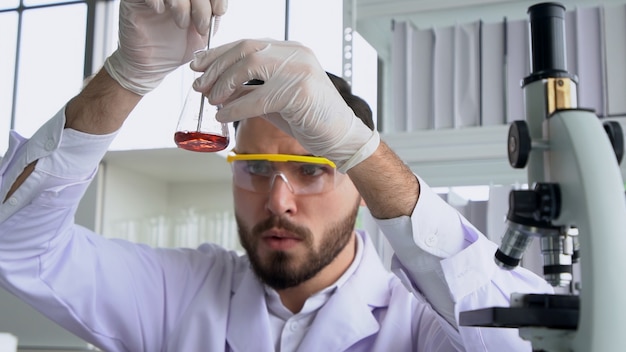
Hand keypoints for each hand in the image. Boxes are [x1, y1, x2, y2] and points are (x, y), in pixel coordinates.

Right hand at [104, 0, 227, 94]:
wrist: (151, 65)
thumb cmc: (174, 50)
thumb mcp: (201, 35)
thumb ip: (211, 18)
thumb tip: (219, 7)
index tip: (218, 12)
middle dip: (202, 6)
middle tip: (201, 26)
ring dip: (181, 4)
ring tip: (181, 24)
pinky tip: (159, 11)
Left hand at [190, 39, 378, 172]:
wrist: (342, 137)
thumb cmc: (311, 119)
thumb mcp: (276, 100)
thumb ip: (251, 90)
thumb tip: (217, 91)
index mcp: (292, 50)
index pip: (248, 43)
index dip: (219, 53)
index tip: (198, 65)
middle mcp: (296, 54)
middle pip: (245, 50)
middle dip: (216, 67)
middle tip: (199, 85)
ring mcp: (299, 71)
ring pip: (248, 67)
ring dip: (223, 84)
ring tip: (211, 100)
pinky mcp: (298, 93)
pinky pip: (256, 97)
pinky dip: (235, 108)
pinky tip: (222, 115)